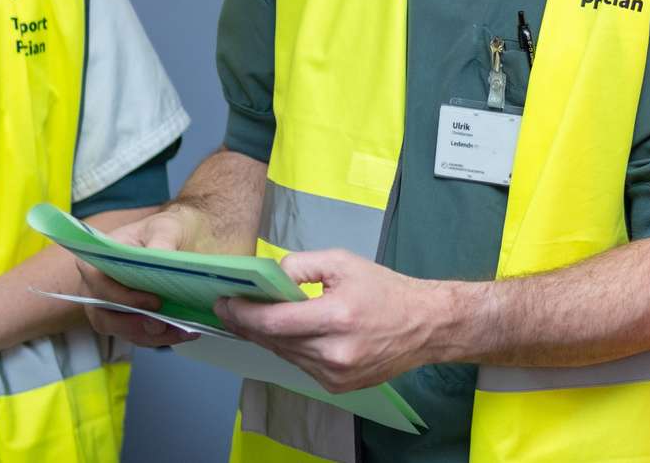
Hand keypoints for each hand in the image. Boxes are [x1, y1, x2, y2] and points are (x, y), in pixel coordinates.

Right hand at [77, 207, 200, 347]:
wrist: (178, 237)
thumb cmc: (166, 229)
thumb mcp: (166, 228)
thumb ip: (160, 242)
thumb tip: (158, 259)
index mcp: (96, 261)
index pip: (99, 285)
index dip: (123, 298)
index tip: (154, 302)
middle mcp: (95, 287)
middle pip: (104, 316)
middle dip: (135, 325)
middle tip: (165, 326)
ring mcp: (108, 306)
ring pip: (120, 330)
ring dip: (151, 336)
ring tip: (183, 332)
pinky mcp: (125, 318)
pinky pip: (136, 334)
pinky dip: (159, 337)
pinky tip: (184, 332)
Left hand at [215, 249, 441, 393]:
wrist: (424, 325)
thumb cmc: (386, 289)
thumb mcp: (344, 263)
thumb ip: (301, 265)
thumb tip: (269, 277)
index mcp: (338, 316)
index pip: (275, 321)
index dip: (244, 313)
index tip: (225, 303)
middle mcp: (335, 351)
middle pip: (275, 340)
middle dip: (250, 323)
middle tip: (231, 308)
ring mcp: (336, 374)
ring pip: (285, 355)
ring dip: (270, 337)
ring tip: (260, 319)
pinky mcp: (337, 387)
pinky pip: (302, 366)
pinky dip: (293, 349)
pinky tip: (296, 334)